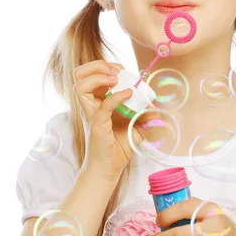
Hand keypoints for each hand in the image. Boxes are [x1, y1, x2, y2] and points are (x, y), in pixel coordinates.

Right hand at [73, 59, 156, 182]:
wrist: (109, 169)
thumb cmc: (118, 148)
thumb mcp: (136, 127)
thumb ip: (145, 115)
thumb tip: (156, 105)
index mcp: (97, 101)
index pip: (91, 74)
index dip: (104, 66)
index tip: (122, 70)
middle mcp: (90, 105)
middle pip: (79, 74)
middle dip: (97, 66)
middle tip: (116, 71)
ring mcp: (91, 114)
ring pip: (80, 85)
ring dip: (98, 76)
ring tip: (115, 79)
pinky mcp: (96, 124)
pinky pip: (103, 105)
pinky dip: (117, 96)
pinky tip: (129, 94)